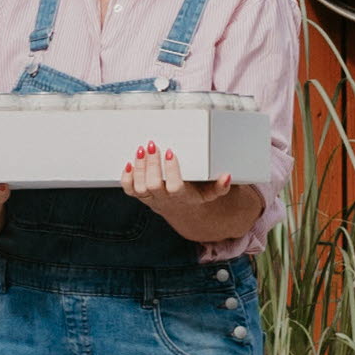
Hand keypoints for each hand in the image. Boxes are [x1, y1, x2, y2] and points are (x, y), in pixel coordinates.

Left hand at [122, 143, 252, 235]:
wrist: (179, 208)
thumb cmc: (194, 195)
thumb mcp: (209, 193)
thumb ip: (220, 187)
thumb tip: (227, 176)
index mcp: (181, 197)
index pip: (174, 187)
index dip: (171, 171)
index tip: (172, 152)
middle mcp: (163, 199)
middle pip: (153, 185)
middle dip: (152, 165)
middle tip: (153, 145)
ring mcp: (150, 198)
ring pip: (139, 187)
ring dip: (139, 167)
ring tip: (142, 148)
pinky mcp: (140, 196)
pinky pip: (129, 190)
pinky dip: (126, 177)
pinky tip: (129, 163)